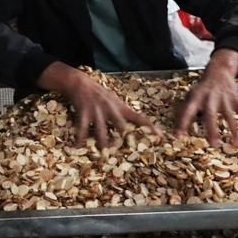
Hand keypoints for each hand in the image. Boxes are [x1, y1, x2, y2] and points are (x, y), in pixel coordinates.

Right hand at [37, 62, 159, 148]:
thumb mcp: (113, 99)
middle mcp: (110, 110)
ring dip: (103, 142)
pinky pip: (83, 128)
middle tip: (134, 148)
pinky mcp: (84, 114)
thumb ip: (121, 110)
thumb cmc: (99, 92)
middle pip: (121, 125)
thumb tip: (133, 120)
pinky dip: (80, 138)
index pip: (138, 117)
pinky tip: (78, 147)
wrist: (80, 83)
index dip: (148, 126)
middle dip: (127, 136)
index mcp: (120, 107)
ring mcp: (97, 112)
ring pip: (102, 130)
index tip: (159, 135)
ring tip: (105, 153)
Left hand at [174, 48, 237, 146]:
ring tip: (236, 145)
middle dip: (212, 130)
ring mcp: (224, 99)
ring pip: (229, 116)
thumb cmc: (201, 89)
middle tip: (213, 144)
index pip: (188, 111)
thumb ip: (182, 110)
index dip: (182, 123)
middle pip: (211, 115)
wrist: (218, 71)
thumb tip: (174, 125)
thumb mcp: (190, 96)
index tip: (178, 136)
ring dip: (233, 131)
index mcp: (196, 98)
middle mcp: (210, 99)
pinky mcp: (235, 100)